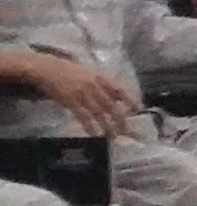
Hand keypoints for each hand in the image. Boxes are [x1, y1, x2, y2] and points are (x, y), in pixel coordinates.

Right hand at [0, 47, 133, 135]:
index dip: (131, 99)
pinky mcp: (70, 100)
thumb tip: (118, 98)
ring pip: (99, 112)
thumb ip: (104, 85)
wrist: (48, 68)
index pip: (120, 89)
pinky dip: (89, 124)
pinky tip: (94, 134)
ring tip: (114, 137)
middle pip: (111, 105)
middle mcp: (95, 85)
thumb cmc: (70, 72)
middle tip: (130, 132)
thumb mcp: (91, 74)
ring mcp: (83, 93)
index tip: (139, 110)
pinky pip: (82, 115)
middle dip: (121, 120)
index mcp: (101, 77)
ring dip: (108, 126)